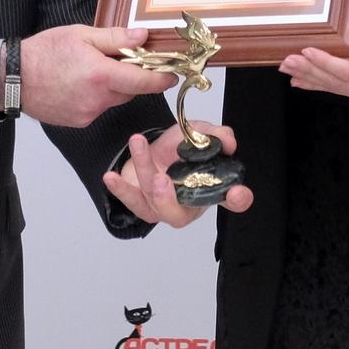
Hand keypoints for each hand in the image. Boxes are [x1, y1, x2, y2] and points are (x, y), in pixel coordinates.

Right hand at [18, 25, 173, 127]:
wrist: (12, 78)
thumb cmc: (43, 53)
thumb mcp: (80, 35)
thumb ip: (115, 38)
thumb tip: (142, 38)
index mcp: (101, 75)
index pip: (143, 81)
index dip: (161, 78)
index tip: (172, 74)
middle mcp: (97, 99)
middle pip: (130, 91)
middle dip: (130, 77)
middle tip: (118, 60)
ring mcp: (88, 113)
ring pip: (113, 100)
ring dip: (111, 87)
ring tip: (89, 71)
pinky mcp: (79, 121)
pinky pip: (98, 108)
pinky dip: (96, 97)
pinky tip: (78, 84)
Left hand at [102, 124, 251, 227]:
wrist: (154, 146)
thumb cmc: (180, 146)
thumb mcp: (200, 131)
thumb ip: (217, 135)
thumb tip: (227, 142)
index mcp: (211, 189)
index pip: (233, 200)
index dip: (238, 199)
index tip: (236, 193)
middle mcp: (188, 204)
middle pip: (180, 216)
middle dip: (167, 201)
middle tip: (161, 180)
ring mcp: (163, 207)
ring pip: (151, 202)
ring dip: (144, 171)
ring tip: (139, 143)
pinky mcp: (141, 204)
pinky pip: (131, 201)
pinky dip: (120, 189)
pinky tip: (111, 177)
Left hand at [278, 14, 348, 102]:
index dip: (327, 63)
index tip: (307, 51)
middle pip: (338, 82)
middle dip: (311, 71)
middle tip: (288, 61)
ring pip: (335, 87)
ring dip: (310, 78)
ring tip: (287, 69)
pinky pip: (337, 89)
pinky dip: (316, 85)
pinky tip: (298, 82)